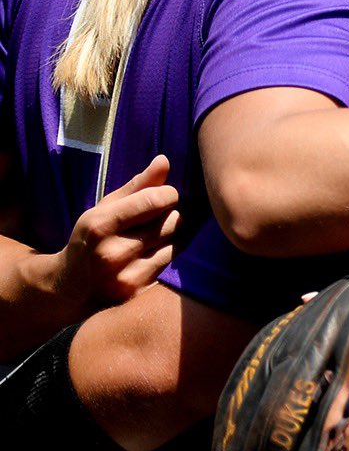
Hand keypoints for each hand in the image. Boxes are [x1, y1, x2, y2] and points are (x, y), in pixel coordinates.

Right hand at [42, 155, 179, 308]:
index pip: (154, 200)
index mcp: (99, 225)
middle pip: (171, 221)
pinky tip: (155, 249)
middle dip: (171, 214)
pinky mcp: (137, 290)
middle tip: (160, 215)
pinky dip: (170, 250)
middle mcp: (111, 252)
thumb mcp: (104, 208)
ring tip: (157, 231)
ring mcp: (125, 275)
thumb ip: (137, 185)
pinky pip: (171, 260)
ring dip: (173, 233)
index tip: (167, 194)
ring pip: (175, 241)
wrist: (70, 287)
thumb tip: (164, 160)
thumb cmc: (91, 238)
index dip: (169, 193)